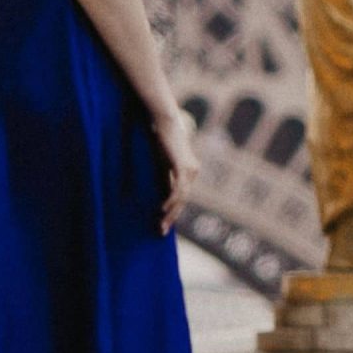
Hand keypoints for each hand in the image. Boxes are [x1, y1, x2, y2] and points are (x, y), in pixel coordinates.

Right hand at [154, 107, 199, 232]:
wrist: (166, 122)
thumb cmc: (161, 139)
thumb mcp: (162, 162)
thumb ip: (164, 177)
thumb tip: (158, 194)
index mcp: (190, 171)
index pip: (183, 196)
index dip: (174, 211)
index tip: (164, 224)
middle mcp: (193, 171)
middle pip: (184, 200)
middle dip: (172, 216)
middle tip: (161, 231)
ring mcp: (190, 169)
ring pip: (182, 197)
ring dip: (171, 213)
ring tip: (161, 225)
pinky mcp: (183, 167)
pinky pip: (178, 189)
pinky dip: (170, 200)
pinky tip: (162, 209)